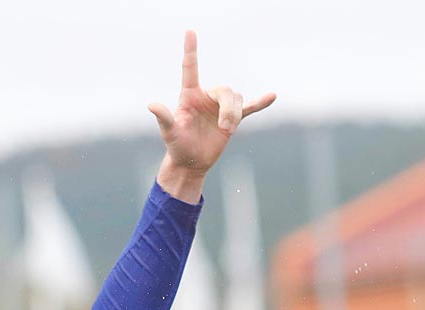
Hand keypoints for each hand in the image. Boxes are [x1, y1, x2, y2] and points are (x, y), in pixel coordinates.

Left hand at [147, 31, 275, 200]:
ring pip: (237, 99)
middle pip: (225, 90)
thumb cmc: (177, 147)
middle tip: (225, 129)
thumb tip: (152, 105)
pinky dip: (260, 102)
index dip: (190, 50)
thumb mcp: (170, 133)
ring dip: (235, 115)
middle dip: (228, 108)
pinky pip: (250, 107)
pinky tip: (272, 96)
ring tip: (227, 132)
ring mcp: (220, 107)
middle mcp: (206, 97)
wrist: (191, 162)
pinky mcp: (233, 118)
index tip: (190, 31)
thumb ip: (164, 118)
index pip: (190, 68)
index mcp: (189, 96)